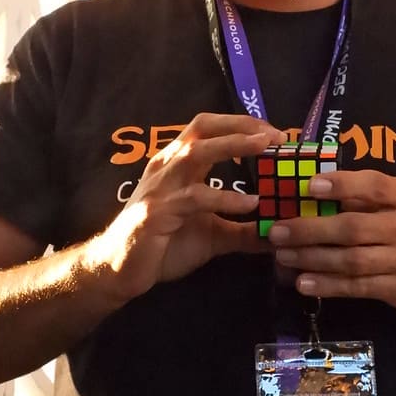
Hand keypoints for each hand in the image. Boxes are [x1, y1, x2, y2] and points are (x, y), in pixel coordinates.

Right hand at [86, 113, 285, 302]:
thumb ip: (243, 230)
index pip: (209, 128)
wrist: (118, 271)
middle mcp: (167, 166)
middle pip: (203, 129)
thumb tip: (278, 233)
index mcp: (177, 163)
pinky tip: (249, 203)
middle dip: (240, 126)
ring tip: (264, 147)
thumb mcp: (212, 234)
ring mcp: (160, 187)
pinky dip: (224, 198)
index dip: (241, 124)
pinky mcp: (156, 212)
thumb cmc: (163, 245)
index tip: (274, 133)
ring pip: (196, 153)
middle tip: (274, 135)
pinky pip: (193, 197)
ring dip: (232, 145)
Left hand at [269, 169, 395, 324]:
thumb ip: (370, 195)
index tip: (310, 185)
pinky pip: (358, 286)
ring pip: (351, 260)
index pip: (374, 186)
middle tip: (277, 231)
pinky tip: (304, 282)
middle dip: (311, 229)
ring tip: (283, 256)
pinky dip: (329, 285)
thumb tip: (317, 187)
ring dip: (313, 259)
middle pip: (353, 228)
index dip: (342, 185)